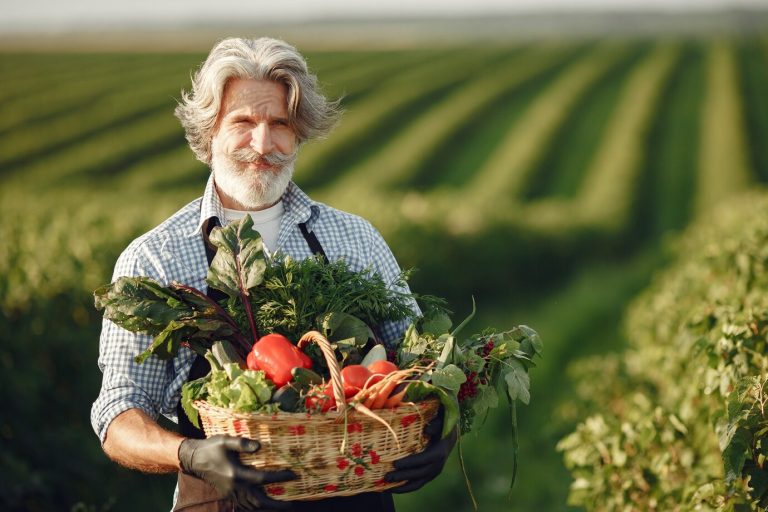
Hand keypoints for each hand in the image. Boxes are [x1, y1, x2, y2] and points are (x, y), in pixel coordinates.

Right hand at [178, 435, 295, 509]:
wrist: (194, 459)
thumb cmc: (211, 447)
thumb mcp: (225, 440)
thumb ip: (242, 443)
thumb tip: (260, 446)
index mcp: (236, 474)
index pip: (262, 479)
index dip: (279, 478)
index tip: (292, 475)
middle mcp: (235, 487)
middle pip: (258, 502)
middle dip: (276, 505)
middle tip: (291, 504)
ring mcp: (231, 493)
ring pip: (251, 506)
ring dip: (267, 507)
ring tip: (281, 505)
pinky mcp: (228, 494)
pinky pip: (244, 504)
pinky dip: (256, 506)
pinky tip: (264, 502)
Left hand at [384, 407, 457, 492]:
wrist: (449, 434)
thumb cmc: (441, 424)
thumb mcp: (441, 420)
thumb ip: (436, 424)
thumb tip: (427, 430)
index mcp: (439, 452)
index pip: (424, 460)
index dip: (410, 463)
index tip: (395, 464)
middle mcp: (437, 465)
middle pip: (419, 474)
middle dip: (402, 477)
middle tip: (386, 477)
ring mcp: (433, 472)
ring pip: (417, 483)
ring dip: (402, 486)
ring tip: (386, 487)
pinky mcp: (429, 476)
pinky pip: (417, 484)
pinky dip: (405, 487)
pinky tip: (392, 488)